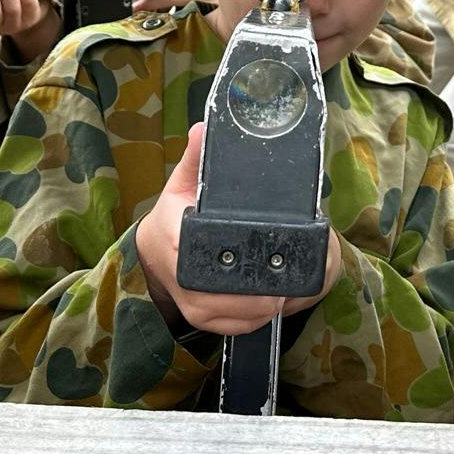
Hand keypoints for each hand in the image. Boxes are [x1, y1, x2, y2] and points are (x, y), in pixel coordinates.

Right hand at [135, 123, 344, 335]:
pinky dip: (264, 314)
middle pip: (248, 291)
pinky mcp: (204, 321)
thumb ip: (196, 156)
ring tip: (296, 278)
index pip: (227, 255)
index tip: (284, 245)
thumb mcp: (182, 183)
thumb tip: (202, 128)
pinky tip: (278, 297)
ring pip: (251, 312)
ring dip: (278, 299)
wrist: (148, 254)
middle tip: (304, 260)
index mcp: (181, 241)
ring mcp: (197, 305)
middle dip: (280, 280)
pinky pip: (243, 325)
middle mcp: (188, 280)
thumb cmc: (172, 216)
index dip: (262, 255)